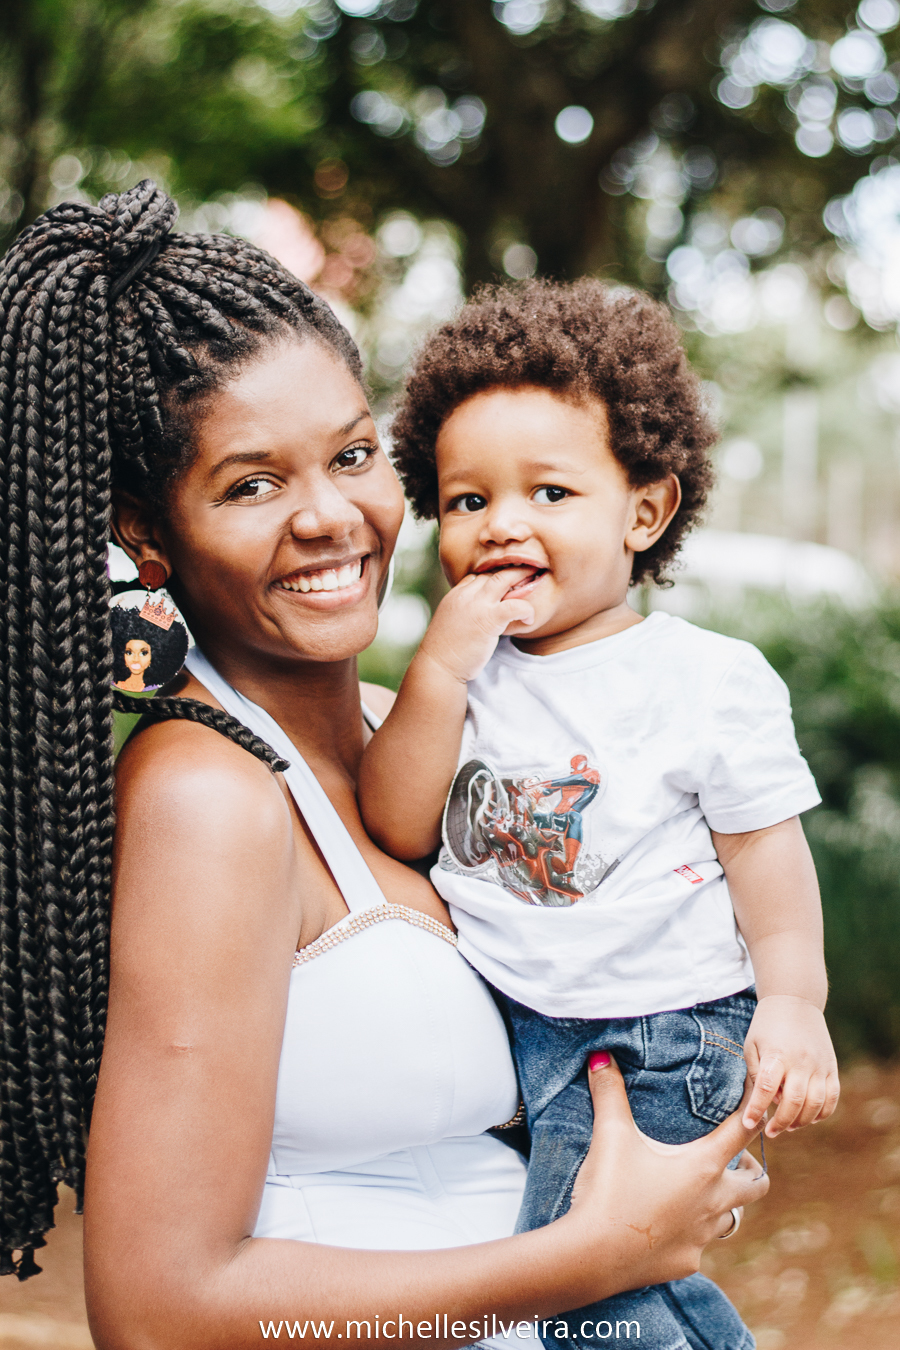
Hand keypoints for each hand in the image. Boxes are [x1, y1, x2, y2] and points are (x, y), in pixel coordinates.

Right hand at [418, 567, 536, 683]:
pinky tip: (529, 619)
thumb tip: (475, 619)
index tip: (508, 584)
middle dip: (511, 571)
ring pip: (504, 578)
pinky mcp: (488, 619)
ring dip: (522, 577)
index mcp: (455, 596)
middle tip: (529, 574)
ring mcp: (477, 605)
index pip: (478, 576)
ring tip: (536, 583)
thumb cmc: (444, 653)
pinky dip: (526, 609)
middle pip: (492, 572)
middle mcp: (465, 595)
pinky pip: (515, 605)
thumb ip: (463, 615)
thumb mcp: (450, 625)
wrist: (438, 668)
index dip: (494, 578)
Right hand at [559, 1054, 768, 1300]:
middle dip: (751, 1170)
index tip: (759, 1100)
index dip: (753, 1111)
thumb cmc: (609, 1190)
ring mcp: (703, 1237)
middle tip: (733, 1159)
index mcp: (703, 1166)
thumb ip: (609, 1093)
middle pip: (756, 1185)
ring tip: (700, 1192)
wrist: (593, 1256)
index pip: (742, 1132)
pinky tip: (667, 1226)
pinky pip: (700, 1245)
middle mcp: (713, 1202)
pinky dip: (691, 1233)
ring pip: (730, 1218)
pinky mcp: (688, 1262)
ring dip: (722, 1203)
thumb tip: (600, 1055)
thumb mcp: (610, 1135)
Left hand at [742, 994, 839, 1136]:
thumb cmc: (767, 1025)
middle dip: (780, 1122)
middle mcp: (801, 1061)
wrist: (795, 1000)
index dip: (756, 1109)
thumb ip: (756, 1073)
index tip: (748, 1123)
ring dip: (802, 1121)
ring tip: (788, 1126)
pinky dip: (822, 1113)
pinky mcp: (831, 1067)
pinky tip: (809, 1118)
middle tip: (771, 1132)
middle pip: (794, 1102)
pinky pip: (832, 1098)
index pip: (766, 1089)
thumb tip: (767, 1102)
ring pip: (815, 1104)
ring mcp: (819, 1065)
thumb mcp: (752, 1044)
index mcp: (777, 1054)